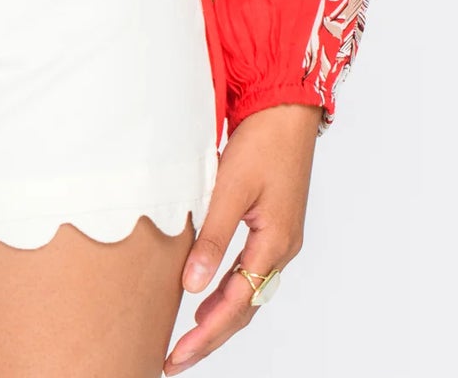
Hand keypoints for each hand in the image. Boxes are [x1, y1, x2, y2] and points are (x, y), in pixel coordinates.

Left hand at [163, 102, 320, 372]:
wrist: (285, 107)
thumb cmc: (262, 142)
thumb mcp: (230, 187)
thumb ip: (211, 236)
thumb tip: (192, 287)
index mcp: (275, 243)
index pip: (236, 304)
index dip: (205, 334)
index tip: (177, 355)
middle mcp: (280, 248)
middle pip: (243, 308)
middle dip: (210, 337)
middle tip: (174, 360)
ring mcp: (278, 238)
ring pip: (246, 293)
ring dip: (218, 318)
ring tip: (186, 340)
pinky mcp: (270, 225)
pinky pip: (248, 272)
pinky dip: (227, 292)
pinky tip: (206, 297)